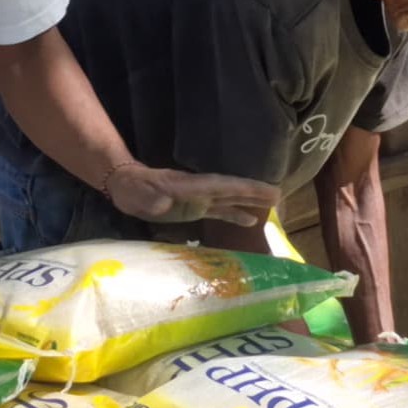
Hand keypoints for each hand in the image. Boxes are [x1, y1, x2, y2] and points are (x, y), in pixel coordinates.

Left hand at [104, 159, 278, 227]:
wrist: (127, 187)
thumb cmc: (135, 190)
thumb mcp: (142, 194)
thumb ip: (155, 198)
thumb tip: (165, 203)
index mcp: (194, 185)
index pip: (225, 186)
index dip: (246, 189)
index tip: (267, 191)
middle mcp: (202, 190)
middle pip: (234, 190)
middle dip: (255, 193)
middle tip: (280, 196)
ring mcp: (200, 199)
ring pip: (231, 200)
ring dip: (250, 203)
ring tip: (274, 208)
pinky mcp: (196, 208)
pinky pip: (221, 210)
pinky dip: (236, 215)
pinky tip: (250, 221)